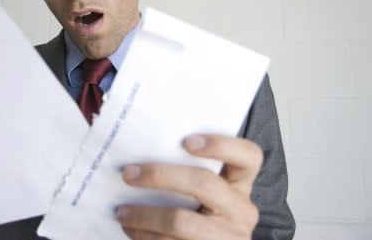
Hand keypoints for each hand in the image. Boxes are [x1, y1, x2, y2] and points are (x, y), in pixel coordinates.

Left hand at [117, 134, 262, 239]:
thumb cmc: (195, 214)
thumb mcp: (203, 193)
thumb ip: (186, 171)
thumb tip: (141, 149)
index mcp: (240, 184)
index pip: (248, 156)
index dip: (221, 145)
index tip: (186, 141)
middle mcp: (241, 210)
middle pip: (205, 184)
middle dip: (161, 176)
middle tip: (129, 174)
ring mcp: (229, 238)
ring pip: (182, 221)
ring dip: (144, 215)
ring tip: (122, 212)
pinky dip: (145, 236)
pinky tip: (132, 230)